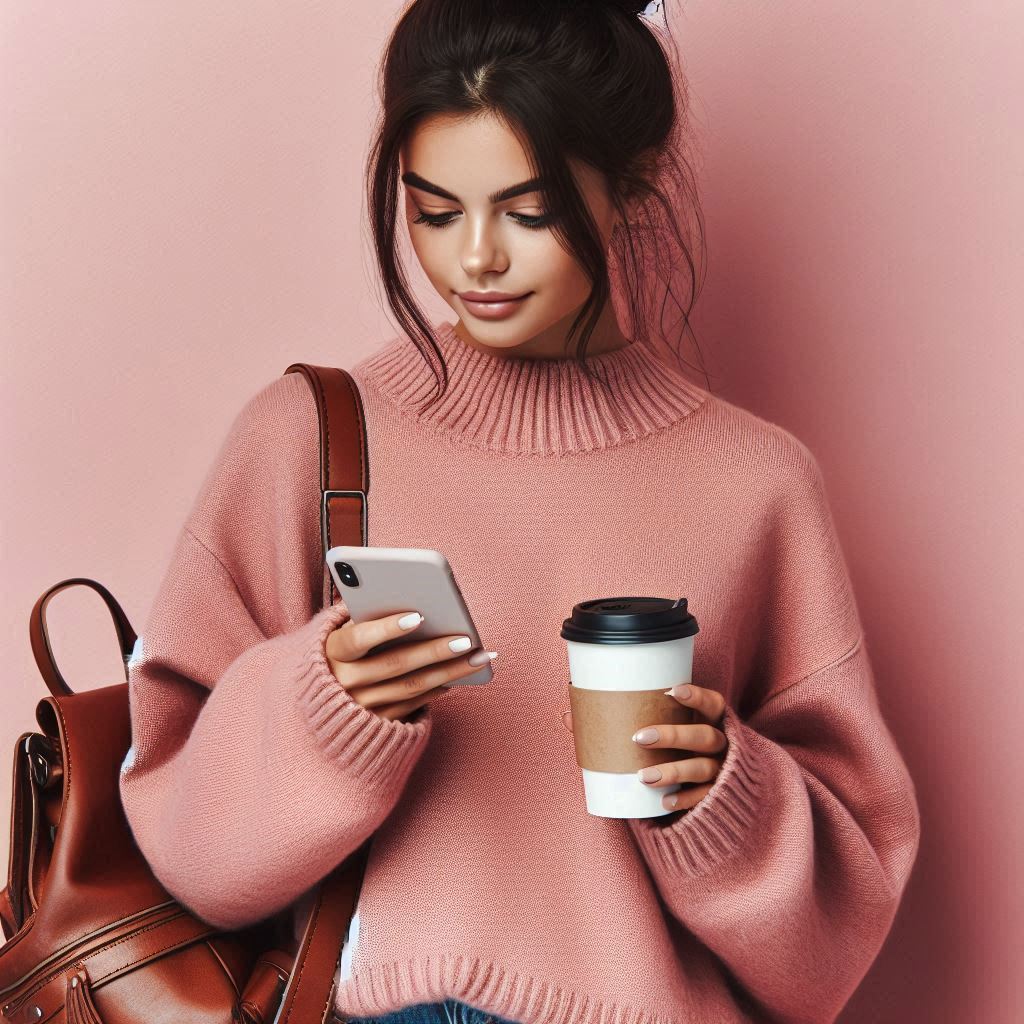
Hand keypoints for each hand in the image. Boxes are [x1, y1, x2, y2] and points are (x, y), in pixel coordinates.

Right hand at [324, 610, 495, 721]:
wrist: (319, 702)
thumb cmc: (342, 651)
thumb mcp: (342, 632)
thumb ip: (367, 615)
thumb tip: (414, 602)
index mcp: (330, 652)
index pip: (358, 639)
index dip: (386, 629)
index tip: (418, 616)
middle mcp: (343, 683)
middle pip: (395, 665)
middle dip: (434, 651)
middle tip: (466, 639)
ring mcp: (361, 707)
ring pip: (411, 687)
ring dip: (449, 671)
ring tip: (478, 656)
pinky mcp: (378, 723)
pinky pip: (414, 705)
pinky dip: (438, 689)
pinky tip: (459, 675)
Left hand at [561, 683, 728, 812]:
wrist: (706, 788)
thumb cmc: (672, 749)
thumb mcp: (657, 732)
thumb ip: (619, 722)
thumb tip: (568, 714)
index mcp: (709, 720)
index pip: (713, 703)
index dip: (697, 696)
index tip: (671, 691)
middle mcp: (720, 744)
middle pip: (704, 736)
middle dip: (673, 735)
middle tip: (638, 737)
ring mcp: (721, 771)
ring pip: (702, 768)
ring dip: (672, 770)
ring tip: (642, 777)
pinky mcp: (718, 796)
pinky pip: (703, 798)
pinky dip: (683, 799)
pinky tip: (663, 801)